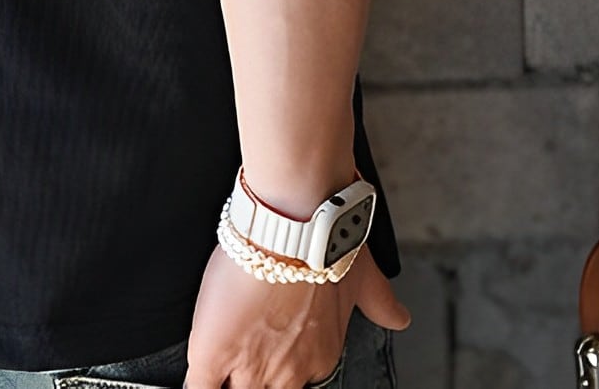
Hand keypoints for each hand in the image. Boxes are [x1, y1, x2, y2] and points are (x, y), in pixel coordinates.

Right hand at [183, 242, 409, 388]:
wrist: (292, 226)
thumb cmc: (327, 246)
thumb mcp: (366, 280)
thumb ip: (381, 303)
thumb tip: (399, 317)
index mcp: (319, 356)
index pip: (294, 380)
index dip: (279, 367)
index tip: (271, 356)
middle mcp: (287, 372)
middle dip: (255, 382)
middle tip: (247, 364)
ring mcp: (250, 369)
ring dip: (228, 384)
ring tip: (221, 370)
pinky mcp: (213, 355)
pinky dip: (199, 387)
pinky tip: (199, 377)